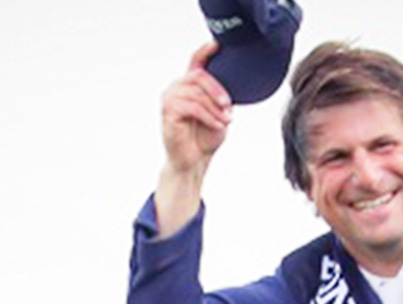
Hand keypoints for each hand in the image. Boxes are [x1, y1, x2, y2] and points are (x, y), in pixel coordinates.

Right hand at [154, 43, 231, 234]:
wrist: (194, 160)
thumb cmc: (205, 137)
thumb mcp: (219, 113)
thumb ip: (222, 97)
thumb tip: (234, 85)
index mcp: (188, 85)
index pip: (195, 61)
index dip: (205, 51)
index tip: (217, 45)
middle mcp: (176, 88)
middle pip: (199, 76)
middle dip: (217, 90)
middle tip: (228, 105)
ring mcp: (170, 98)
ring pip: (197, 93)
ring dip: (215, 108)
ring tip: (224, 120)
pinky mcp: (168, 112)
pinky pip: (192, 107)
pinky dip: (209, 116)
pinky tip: (217, 125)